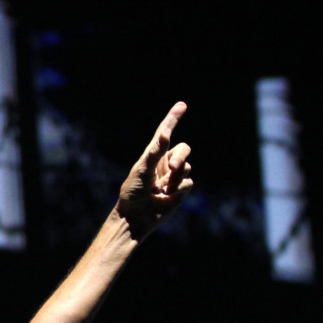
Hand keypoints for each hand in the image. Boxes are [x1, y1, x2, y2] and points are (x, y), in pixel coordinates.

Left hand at [115, 102, 192, 237]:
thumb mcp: (142, 170)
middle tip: (172, 169)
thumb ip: (155, 152)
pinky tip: (166, 197)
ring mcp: (173, 176)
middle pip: (184, 149)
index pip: (164, 133)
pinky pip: (188, 183)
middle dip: (181, 156)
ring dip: (177, 177)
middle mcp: (164, 163)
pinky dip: (179, 190)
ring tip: (162, 189)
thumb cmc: (133, 193)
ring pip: (187, 166)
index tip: (182, 105)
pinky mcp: (180, 190)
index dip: (173, 118)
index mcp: (153, 155)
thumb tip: (165, 133)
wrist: (136, 217)